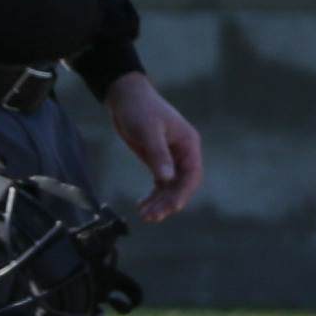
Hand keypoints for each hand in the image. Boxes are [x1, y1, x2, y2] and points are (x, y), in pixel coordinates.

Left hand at [104, 72, 201, 221]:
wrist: (124, 99)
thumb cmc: (139, 109)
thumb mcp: (148, 130)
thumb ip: (158, 154)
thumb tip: (167, 178)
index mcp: (188, 144)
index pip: (191, 174)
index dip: (183, 192)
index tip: (173, 207)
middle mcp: (183, 154)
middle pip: (180, 184)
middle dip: (167, 201)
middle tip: (152, 216)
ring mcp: (171, 159)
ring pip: (169, 187)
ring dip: (159, 202)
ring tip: (145, 216)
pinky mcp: (157, 161)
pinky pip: (159, 184)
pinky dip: (152, 195)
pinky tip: (142, 206)